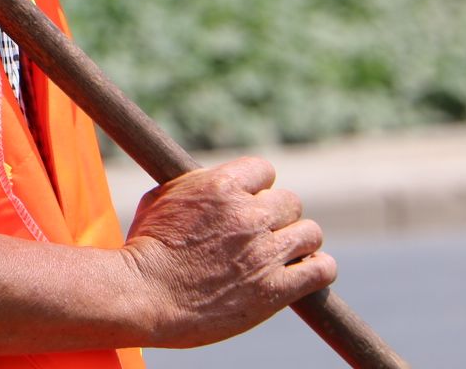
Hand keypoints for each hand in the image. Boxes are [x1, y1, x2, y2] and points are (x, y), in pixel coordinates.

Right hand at [119, 157, 336, 348]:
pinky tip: (305, 273)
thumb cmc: (144, 247)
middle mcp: (249, 215)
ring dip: (299, 242)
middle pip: (291, 202)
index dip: (258, 187)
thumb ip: (196, 186)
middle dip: (277, 217)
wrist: (144, 295)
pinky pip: (321, 270)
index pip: (265, 170)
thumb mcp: (161, 198)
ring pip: (310, 233)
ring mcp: (265, 253)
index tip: (250, 202)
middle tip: (262, 234)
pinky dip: (318, 270)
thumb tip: (208, 181)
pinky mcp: (274, 289)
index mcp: (222, 185)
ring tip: (284, 255)